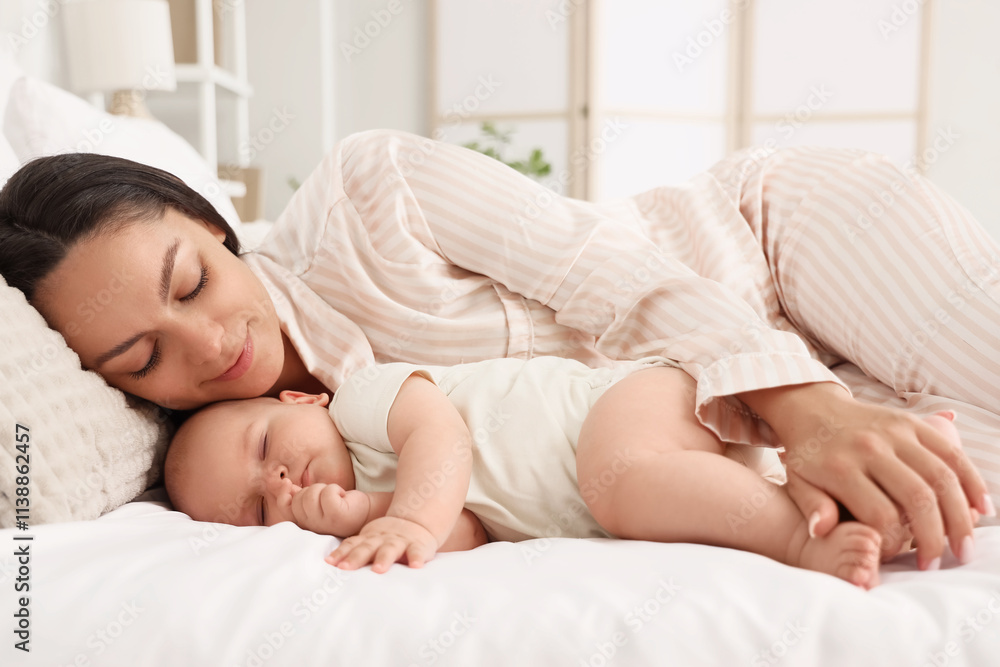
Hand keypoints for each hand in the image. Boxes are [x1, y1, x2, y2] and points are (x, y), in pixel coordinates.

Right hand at [278, 482, 370, 536]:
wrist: (366, 511)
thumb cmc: (340, 504)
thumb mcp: (317, 500)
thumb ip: (300, 496)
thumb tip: (286, 484)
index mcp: (305, 525)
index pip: (285, 510)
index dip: (283, 495)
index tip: (288, 482)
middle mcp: (312, 528)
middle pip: (298, 499)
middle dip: (311, 489)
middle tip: (325, 494)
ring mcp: (324, 524)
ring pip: (310, 495)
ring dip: (323, 488)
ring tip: (333, 495)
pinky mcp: (337, 516)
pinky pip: (327, 493)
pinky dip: (335, 488)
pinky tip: (342, 496)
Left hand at [325, 516, 438, 572]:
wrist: (417, 522)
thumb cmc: (388, 538)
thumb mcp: (371, 539)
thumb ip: (355, 550)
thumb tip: (328, 566)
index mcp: (369, 538)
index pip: (352, 545)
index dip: (341, 553)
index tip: (330, 563)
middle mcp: (382, 539)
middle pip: (367, 547)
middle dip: (356, 558)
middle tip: (345, 568)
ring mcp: (400, 541)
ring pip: (390, 549)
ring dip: (384, 559)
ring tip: (378, 569)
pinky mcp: (418, 546)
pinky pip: (417, 552)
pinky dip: (417, 558)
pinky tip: (416, 566)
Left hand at [775, 388, 989, 567]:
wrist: (813, 408)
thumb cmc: (808, 455)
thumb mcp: (798, 482)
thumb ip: (812, 507)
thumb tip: (822, 531)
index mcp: (840, 467)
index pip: (879, 514)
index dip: (893, 542)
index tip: (894, 556)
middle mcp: (871, 448)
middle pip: (917, 497)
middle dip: (934, 537)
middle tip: (937, 565)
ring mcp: (895, 433)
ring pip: (941, 477)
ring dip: (960, 517)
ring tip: (963, 548)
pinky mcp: (912, 424)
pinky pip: (951, 453)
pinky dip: (971, 481)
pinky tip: (981, 509)